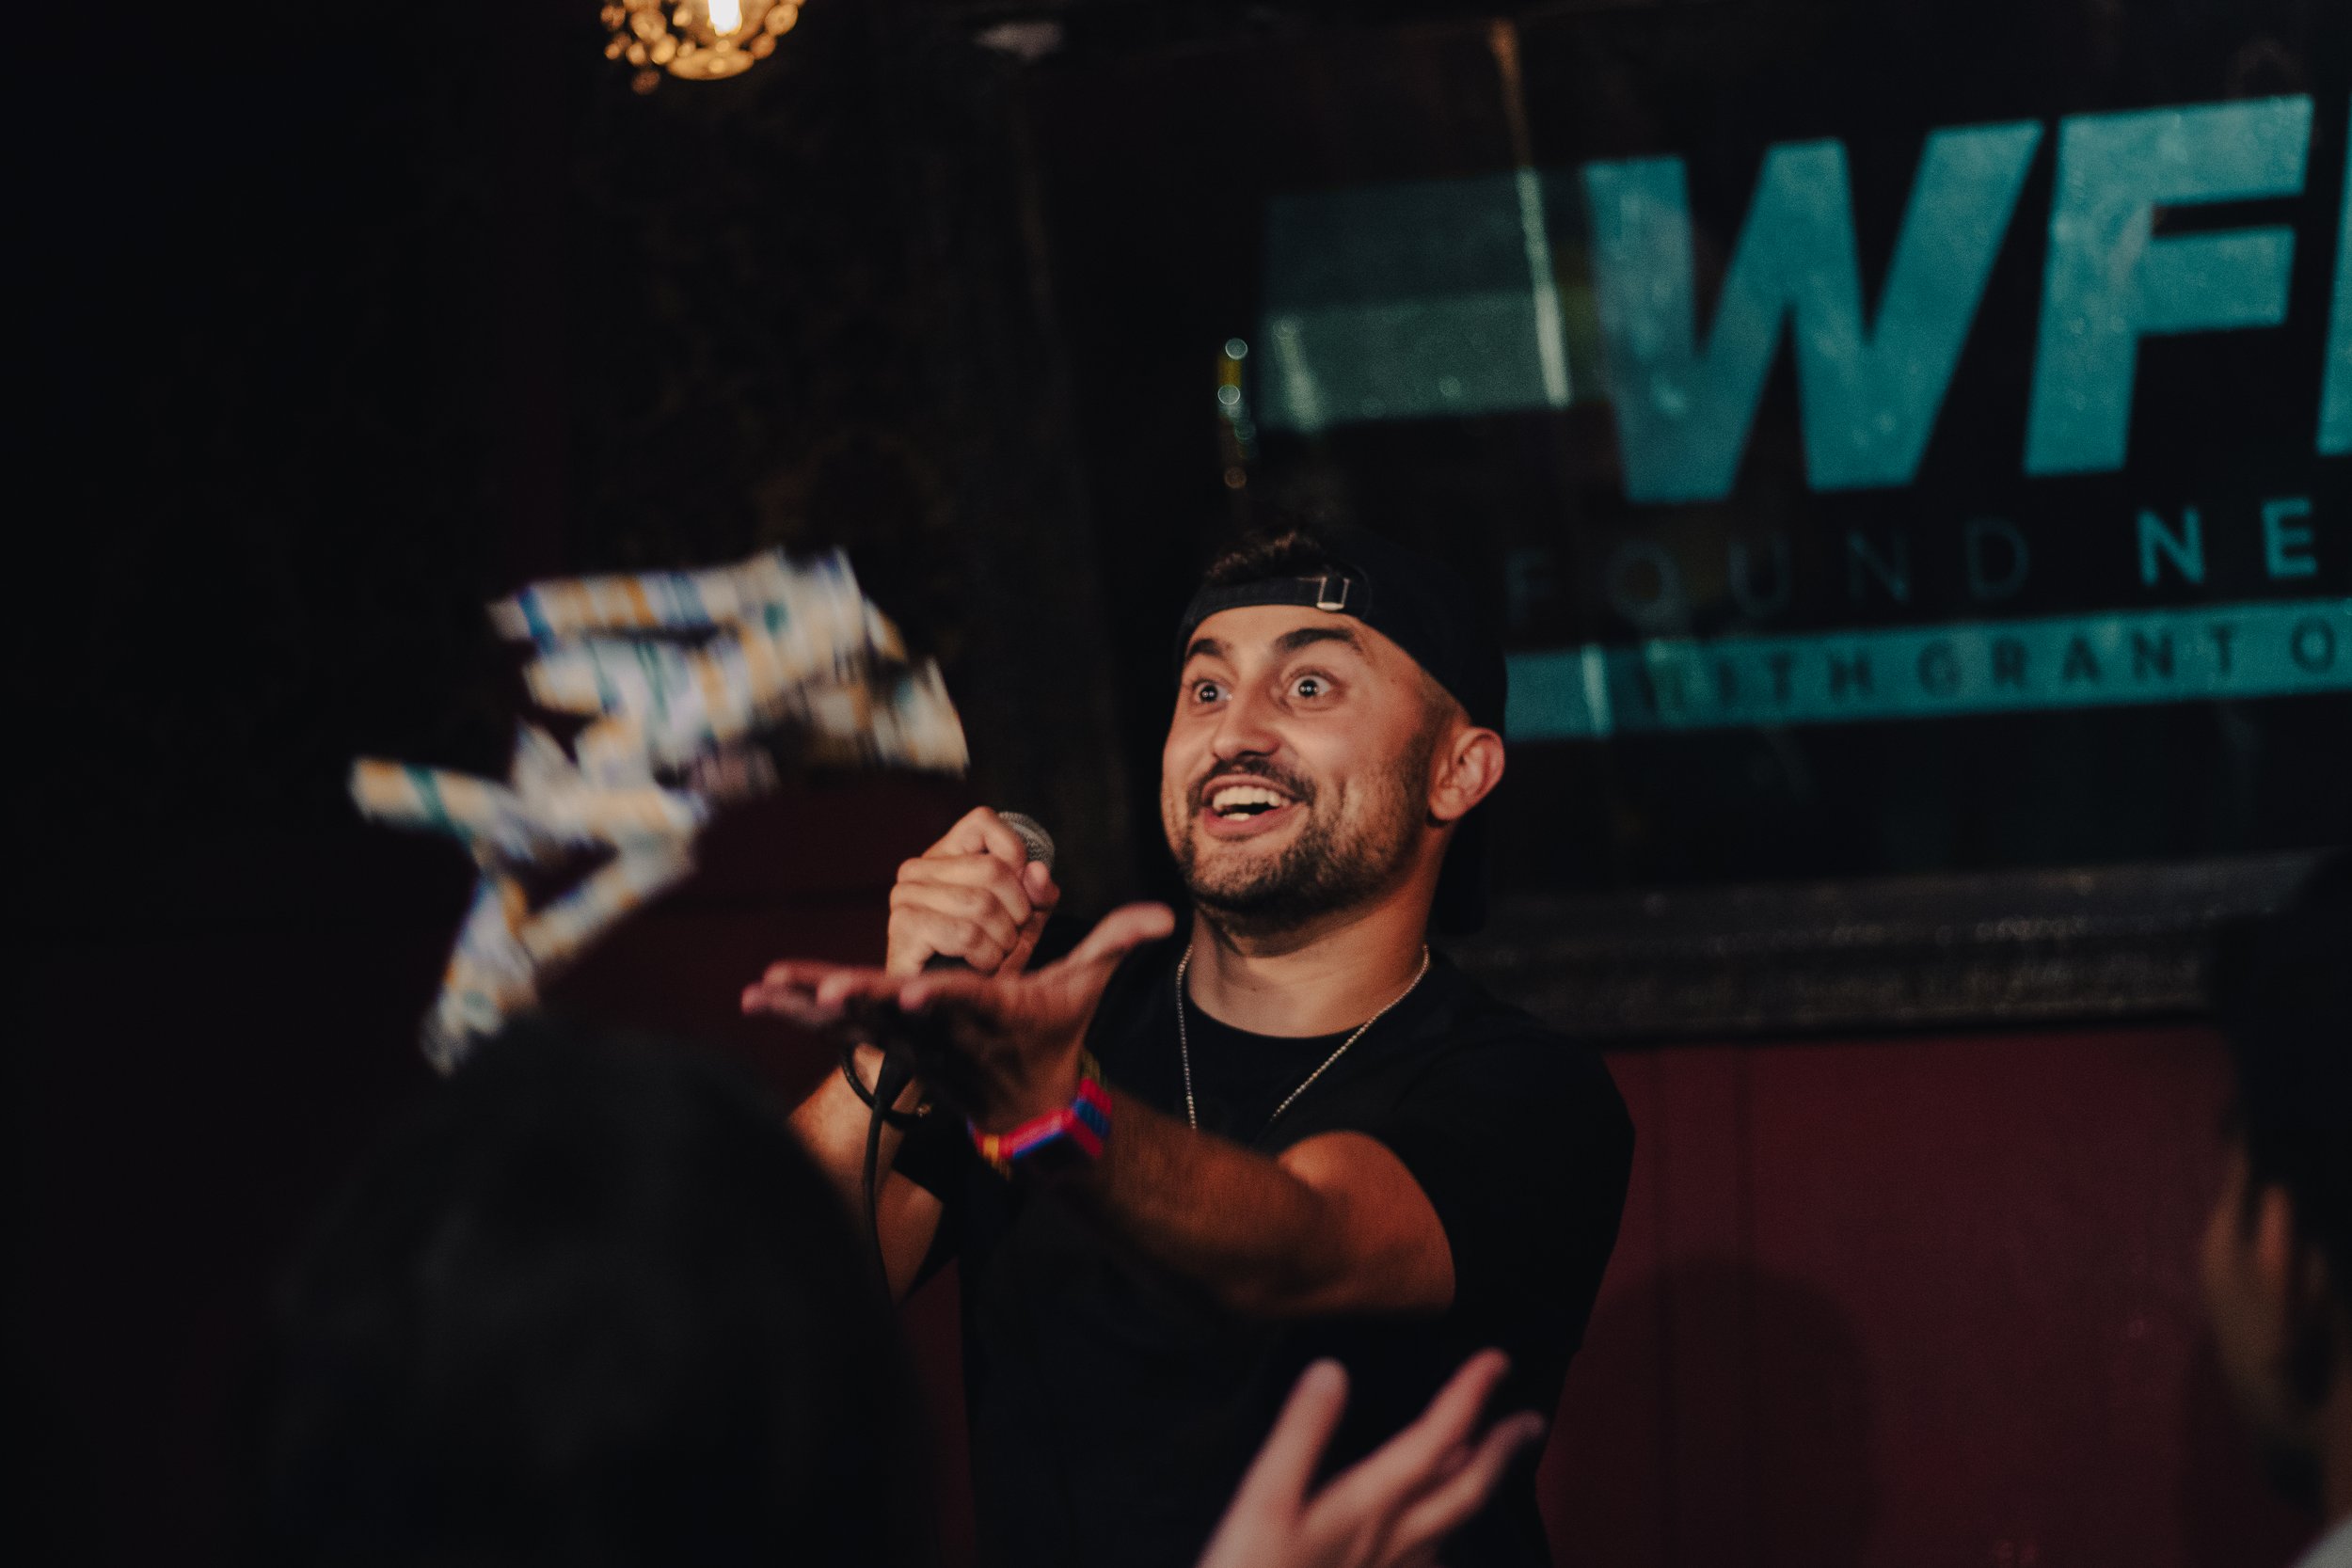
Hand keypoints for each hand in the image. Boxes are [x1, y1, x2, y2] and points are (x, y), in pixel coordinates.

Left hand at [745, 902, 1174, 1129]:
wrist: (1023, 1108)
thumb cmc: (1050, 1035)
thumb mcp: (1085, 988)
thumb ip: (1117, 942)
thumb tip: (1166, 915)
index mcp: (987, 1010)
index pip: (962, 1000)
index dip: (937, 996)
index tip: (912, 993)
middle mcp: (939, 1027)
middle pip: (895, 1013)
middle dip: (859, 1003)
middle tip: (824, 996)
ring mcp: (907, 1038)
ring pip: (852, 1019)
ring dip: (805, 1006)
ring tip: (760, 992)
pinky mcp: (885, 1040)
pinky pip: (833, 1027)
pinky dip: (794, 1013)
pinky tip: (756, 997)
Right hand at [885, 807, 1062, 976]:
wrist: (951, 1006)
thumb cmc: (984, 957)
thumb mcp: (1022, 920)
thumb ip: (1037, 893)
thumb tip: (1037, 872)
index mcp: (944, 854)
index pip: (983, 821)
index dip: (1015, 854)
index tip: (1022, 892)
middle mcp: (918, 868)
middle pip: (992, 869)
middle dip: (1017, 911)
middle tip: (1011, 937)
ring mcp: (906, 895)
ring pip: (982, 904)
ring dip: (1003, 939)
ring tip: (997, 954)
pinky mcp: (904, 926)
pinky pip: (965, 933)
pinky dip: (986, 955)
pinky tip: (981, 965)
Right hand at [1195, 1351, 1544, 1567]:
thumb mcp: (1262, 1501)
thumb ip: (1300, 1436)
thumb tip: (1332, 1371)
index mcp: (1367, 1507)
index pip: (1434, 1440)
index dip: (1469, 1395)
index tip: (1498, 1359)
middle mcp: (1390, 1542)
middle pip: (1463, 1491)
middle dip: (1501, 1450)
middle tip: (1531, 1418)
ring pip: (1449, 1530)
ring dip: (1475, 1490)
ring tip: (1488, 1463)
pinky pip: (1424, 1566)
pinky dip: (1439, 1544)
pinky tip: (1435, 1549)